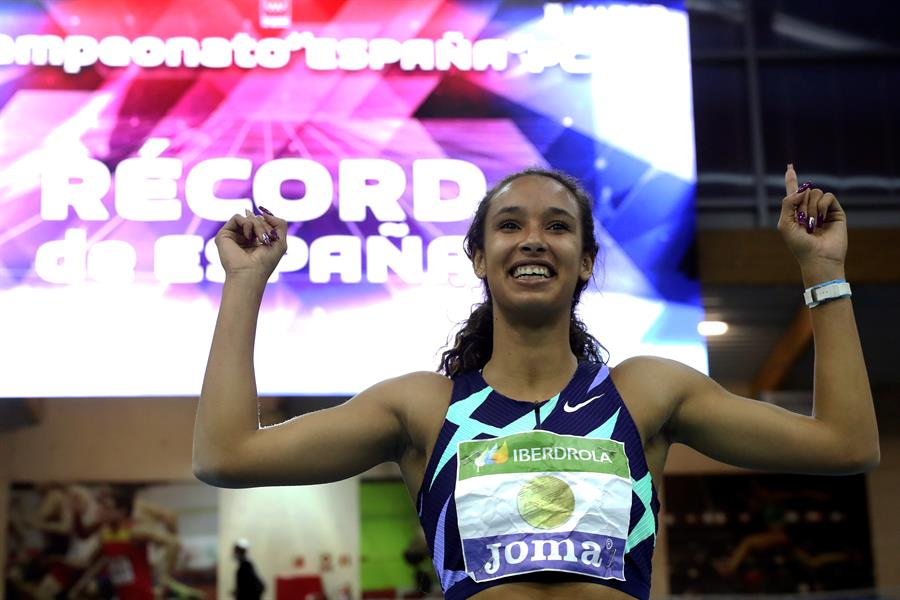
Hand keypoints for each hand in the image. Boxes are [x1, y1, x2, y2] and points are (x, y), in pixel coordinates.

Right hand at [215, 207, 287, 280]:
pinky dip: (247, 224)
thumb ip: (279, 223)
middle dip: (265, 226)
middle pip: (257, 218)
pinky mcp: (224, 235)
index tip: (273, 237)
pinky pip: (237, 217)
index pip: (264, 222)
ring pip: (248, 217)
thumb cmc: (266, 262)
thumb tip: (263, 212)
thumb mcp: (281, 241)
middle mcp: (243, 238)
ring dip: (258, 225)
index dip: (271, 225)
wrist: (251, 273)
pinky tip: (248, 237)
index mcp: (256, 241)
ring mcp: (233, 236)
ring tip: (260, 238)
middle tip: (266, 239)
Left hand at [777, 164, 847, 281]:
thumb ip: (787, 203)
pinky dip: (823, 206)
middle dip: (802, 204)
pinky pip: (828, 196)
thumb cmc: (799, 244)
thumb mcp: (785, 224)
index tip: (790, 166)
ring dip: (812, 207)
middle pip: (804, 191)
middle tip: (804, 222)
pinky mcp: (835, 211)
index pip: (793, 192)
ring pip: (815, 192)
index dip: (791, 179)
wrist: (819, 256)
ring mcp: (823, 209)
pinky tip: (822, 219)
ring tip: (813, 224)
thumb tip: (802, 189)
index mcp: (795, 212)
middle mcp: (809, 208)